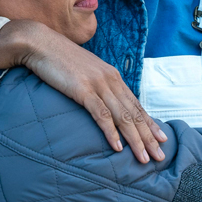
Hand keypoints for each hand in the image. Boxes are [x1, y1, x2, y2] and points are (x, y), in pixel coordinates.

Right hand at [16, 22, 166, 163]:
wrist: (40, 43)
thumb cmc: (59, 59)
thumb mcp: (84, 71)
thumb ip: (96, 85)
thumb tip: (102, 101)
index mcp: (112, 76)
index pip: (136, 104)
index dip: (150, 122)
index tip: (161, 138)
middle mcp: (110, 80)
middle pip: (134, 113)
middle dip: (149, 136)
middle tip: (160, 156)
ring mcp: (98, 84)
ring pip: (122, 117)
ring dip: (135, 140)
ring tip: (144, 158)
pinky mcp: (83, 90)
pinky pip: (101, 115)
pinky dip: (111, 132)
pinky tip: (118, 147)